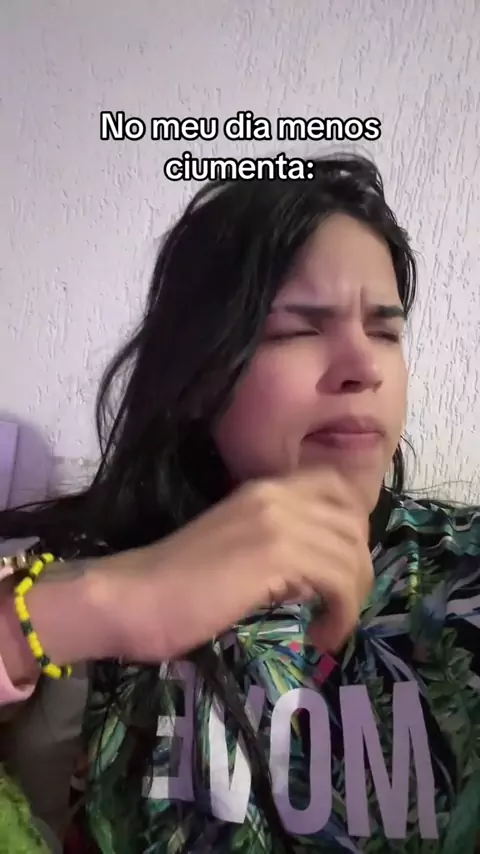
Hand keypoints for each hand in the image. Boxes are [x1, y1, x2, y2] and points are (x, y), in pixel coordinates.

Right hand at [106, 467, 373, 661]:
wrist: (133, 598)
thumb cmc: (175, 585)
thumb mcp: (238, 547)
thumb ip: (278, 543)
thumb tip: (318, 569)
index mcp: (266, 488)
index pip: (338, 486)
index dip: (353, 527)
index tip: (340, 567)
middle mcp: (276, 494)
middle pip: (354, 522)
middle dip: (357, 570)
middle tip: (337, 607)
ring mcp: (276, 520)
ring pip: (351, 554)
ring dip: (351, 599)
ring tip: (327, 627)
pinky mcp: (274, 554)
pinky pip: (339, 581)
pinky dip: (341, 615)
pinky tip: (320, 636)